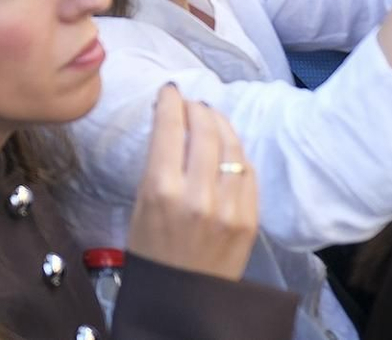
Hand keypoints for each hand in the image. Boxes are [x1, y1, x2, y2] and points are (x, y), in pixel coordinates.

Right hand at [125, 85, 259, 281]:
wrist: (182, 300)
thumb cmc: (151, 251)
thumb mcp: (141, 204)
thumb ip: (158, 164)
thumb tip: (170, 123)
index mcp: (161, 190)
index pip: (170, 128)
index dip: (171, 102)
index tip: (170, 91)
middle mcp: (198, 196)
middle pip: (205, 132)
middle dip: (198, 109)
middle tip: (192, 104)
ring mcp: (229, 209)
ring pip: (232, 148)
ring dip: (221, 125)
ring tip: (212, 118)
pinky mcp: (250, 220)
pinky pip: (247, 173)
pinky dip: (237, 154)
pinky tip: (228, 149)